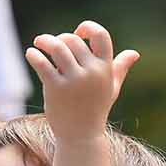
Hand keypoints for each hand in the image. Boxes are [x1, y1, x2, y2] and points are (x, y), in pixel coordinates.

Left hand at [25, 22, 138, 142]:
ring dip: (45, 41)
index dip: (88, 27)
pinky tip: (30, 53)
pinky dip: (34, 55)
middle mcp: (91, 72)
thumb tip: (134, 54)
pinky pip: (42, 64)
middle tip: (51, 45)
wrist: (81, 137)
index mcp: (105, 68)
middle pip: (73, 40)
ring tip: (38, 43)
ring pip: (57, 47)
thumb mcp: (111, 88)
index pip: (101, 35)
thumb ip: (120, 69)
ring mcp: (73, 81)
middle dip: (60, 38)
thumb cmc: (96, 110)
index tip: (77, 32)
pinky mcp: (56, 89)